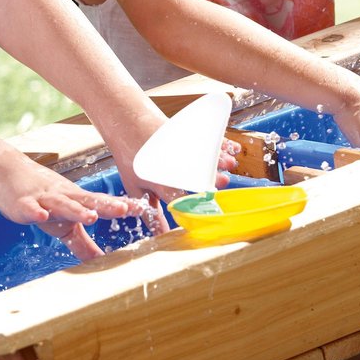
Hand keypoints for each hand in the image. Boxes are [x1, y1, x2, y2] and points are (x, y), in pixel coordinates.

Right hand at [0, 158, 146, 260]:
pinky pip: (30, 207)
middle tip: (124, 209)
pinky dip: (35, 211)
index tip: (141, 209)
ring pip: (63, 204)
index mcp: (76, 201)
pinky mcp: (23, 203)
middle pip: (88, 201)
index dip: (120, 206)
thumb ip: (83, 243)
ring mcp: (44, 198)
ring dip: (77, 210)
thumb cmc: (42, 199)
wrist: (8, 175)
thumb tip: (102, 262)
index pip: (102, 203)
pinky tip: (41, 215)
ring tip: (92, 216)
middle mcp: (64, 197)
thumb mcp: (64, 225)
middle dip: (106, 205)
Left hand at [115, 137, 238, 234]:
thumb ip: (151, 215)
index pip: (178, 198)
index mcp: (158, 181)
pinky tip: (233, 149)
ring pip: (201, 154)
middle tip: (223, 181)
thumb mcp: (136, 188)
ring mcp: (178, 147)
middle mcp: (170, 164)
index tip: (209, 214)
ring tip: (229, 163)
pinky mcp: (184, 133)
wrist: (126, 122)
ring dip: (218, 160)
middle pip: (192, 172)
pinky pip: (206, 138)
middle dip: (209, 178)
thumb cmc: (131, 158)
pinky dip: (221, 143)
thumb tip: (160, 237)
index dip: (193, 206)